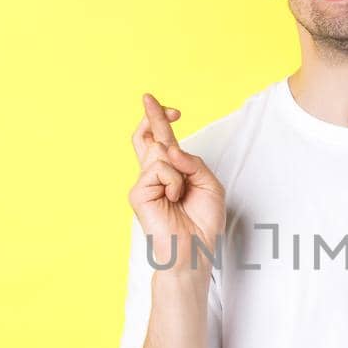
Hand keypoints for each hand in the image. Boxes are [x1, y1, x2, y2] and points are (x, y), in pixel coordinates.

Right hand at [129, 92, 226, 275]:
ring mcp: (145, 184)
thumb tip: (170, 148)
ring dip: (179, 171)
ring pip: (160, 153)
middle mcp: (155, 175)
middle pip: (148, 137)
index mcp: (173, 172)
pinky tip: (173, 199)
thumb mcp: (209, 184)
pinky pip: (159, 170)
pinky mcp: (138, 193)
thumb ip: (193, 162)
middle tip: (148, 98)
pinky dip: (173, 182)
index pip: (163, 141)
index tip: (172, 109)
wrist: (195, 250)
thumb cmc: (203, 222)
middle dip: (151, 115)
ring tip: (180, 195)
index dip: (162, 121)